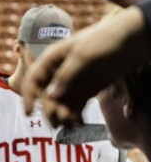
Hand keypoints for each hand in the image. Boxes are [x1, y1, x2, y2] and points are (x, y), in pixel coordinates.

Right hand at [22, 6, 149, 124]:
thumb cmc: (106, 40)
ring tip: (72, 122)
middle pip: (46, 95)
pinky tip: (79, 122)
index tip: (29, 113)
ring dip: (62, 115)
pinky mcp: (86, 90)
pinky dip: (75, 116)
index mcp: (52, 59)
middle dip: (50, 110)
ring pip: (60, 103)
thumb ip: (65, 77)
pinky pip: (75, 106)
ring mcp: (73, 82)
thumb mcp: (83, 56)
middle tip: (59, 121)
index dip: (28, 97)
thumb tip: (50, 97)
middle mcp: (59, 72)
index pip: (33, 80)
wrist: (134, 39)